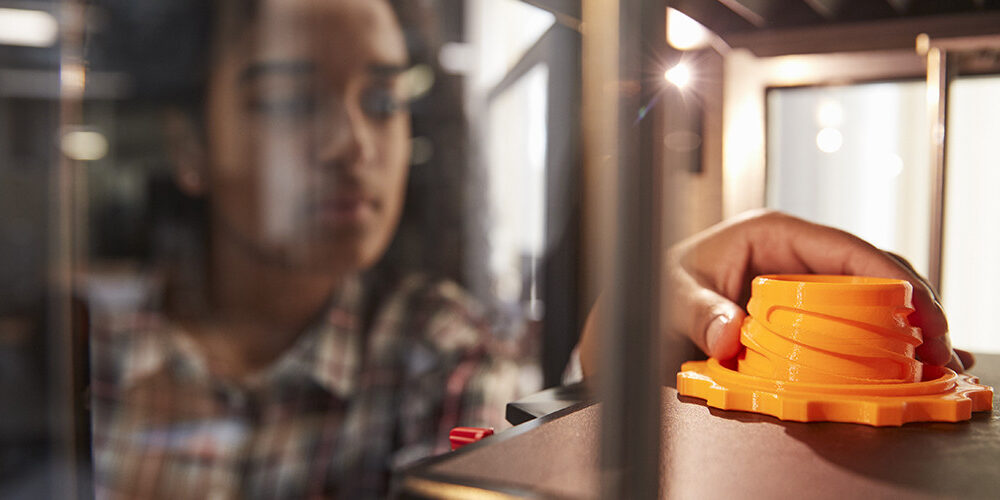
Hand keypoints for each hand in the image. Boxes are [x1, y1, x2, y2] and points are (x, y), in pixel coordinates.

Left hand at [664, 210, 970, 370]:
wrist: (637, 312)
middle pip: (869, 271)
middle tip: (941, 346)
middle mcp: (793, 255)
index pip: (843, 248)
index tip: (920, 307)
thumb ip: (697, 311)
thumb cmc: (653, 289)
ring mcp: (800, 284)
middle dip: (913, 304)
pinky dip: (881, 343)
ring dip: (906, 327)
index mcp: (770, 233)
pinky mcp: (800, 314)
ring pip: (868, 298)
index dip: (889, 275)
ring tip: (940, 360)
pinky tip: (910, 366)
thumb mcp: (669, 296)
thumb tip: (730, 333)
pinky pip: (849, 324)